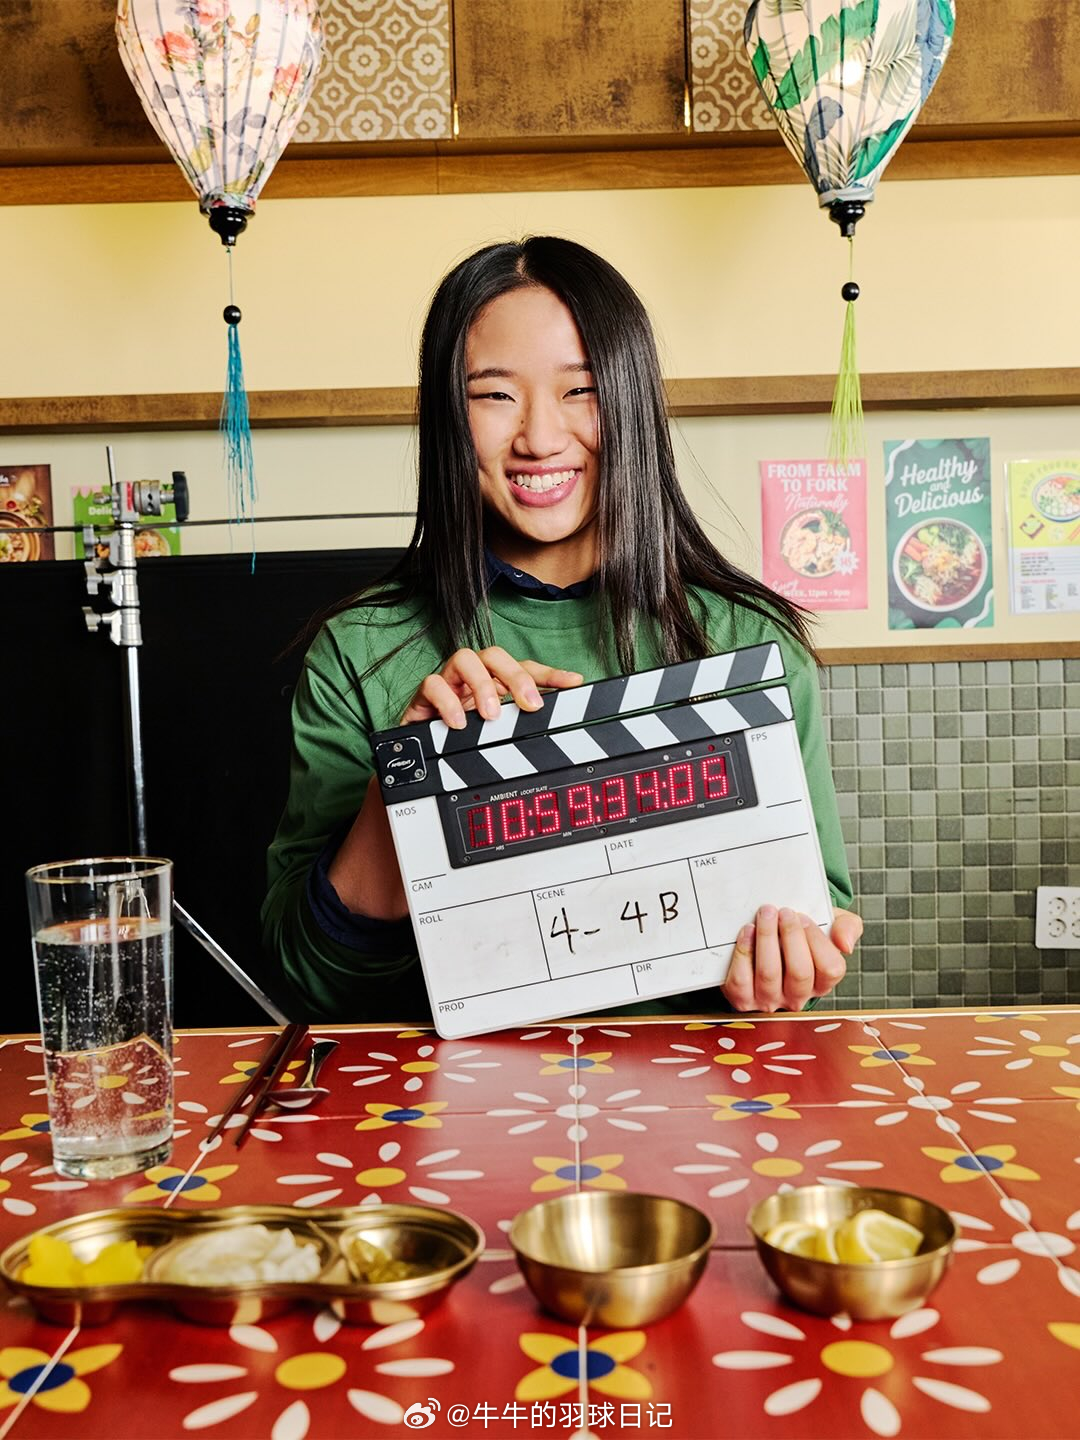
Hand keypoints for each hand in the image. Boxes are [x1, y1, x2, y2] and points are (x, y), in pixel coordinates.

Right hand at [401, 646, 582, 727]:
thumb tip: (558, 724)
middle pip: (494, 655)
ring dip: (482, 684)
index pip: (524, 668)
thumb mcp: (497, 734)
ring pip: (463, 658)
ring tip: (492, 715)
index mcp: (493, 683)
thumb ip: (522, 726)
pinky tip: (460, 723)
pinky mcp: (423, 698)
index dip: (550, 674)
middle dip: (516, 676)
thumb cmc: (461, 738)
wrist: (418, 754)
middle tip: (530, 704)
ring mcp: (448, 684)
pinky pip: (432, 685)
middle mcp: (471, 678)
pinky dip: (447, 702)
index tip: (574, 683)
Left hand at [721, 905, 861, 1012]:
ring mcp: (769, 1000)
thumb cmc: (802, 933)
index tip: (803, 917)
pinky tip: (747, 931)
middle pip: (799, 973)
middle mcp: (797, 996)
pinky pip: (741, 980)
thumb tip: (845, 944)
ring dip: (766, 939)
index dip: (817, 941)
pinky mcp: (742, 998)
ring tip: (765, 914)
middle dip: (790, 936)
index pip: (830, 969)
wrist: (768, 938)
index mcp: (822, 982)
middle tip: (782, 911)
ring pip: (769, 974)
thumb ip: (847, 928)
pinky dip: (743, 953)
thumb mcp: (830, 925)